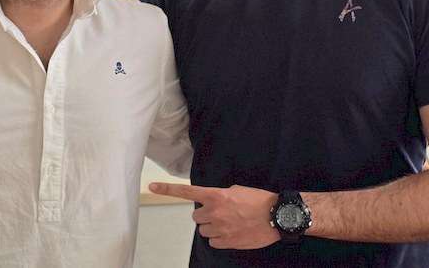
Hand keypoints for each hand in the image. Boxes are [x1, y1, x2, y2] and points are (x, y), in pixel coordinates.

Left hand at [149, 182, 279, 249]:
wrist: (276, 216)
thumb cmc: (259, 200)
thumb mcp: (236, 190)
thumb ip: (220, 195)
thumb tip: (213, 201)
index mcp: (215, 195)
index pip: (186, 192)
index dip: (167, 189)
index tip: (152, 186)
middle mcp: (214, 212)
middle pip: (196, 217)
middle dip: (206, 215)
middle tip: (221, 213)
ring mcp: (220, 228)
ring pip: (204, 230)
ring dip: (213, 227)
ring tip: (230, 223)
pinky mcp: (227, 241)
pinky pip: (213, 242)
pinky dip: (220, 239)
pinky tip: (232, 232)